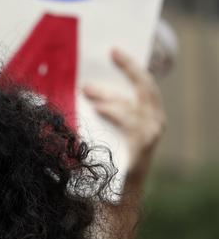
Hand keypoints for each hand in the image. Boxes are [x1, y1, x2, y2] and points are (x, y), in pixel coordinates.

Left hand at [83, 48, 164, 177]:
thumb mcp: (108, 123)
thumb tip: (83, 81)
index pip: (143, 82)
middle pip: (144, 89)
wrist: (117, 189)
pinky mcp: (142, 149)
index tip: (113, 49)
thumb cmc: (109, 151)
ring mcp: (150, 134)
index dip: (130, 64)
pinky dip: (113, 115)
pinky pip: (128, 127)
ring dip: (108, 96)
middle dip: (126, 71)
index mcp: (149, 111)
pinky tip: (98, 109)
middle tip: (104, 58)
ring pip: (131, 107)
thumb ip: (104, 103)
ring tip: (87, 90)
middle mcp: (155, 120)